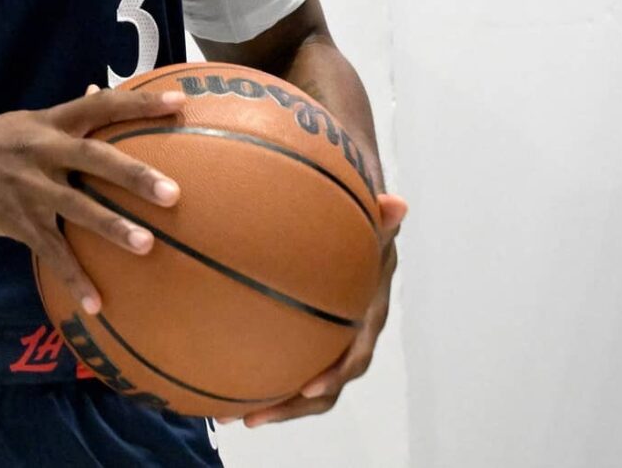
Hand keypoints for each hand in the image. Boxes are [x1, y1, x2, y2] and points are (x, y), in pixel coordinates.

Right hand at [0, 87, 186, 315]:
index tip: (177, 102)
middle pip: (96, 158)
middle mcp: (41, 151)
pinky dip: (74, 279)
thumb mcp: (21, 122)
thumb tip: (97, 94)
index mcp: (47, 122)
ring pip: (77, 208)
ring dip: (113, 228)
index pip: (99, 105)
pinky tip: (96, 305)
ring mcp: (28, 187)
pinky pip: (51, 253)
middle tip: (173, 193)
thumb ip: (61, 117)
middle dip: (135, 175)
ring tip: (147, 246)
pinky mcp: (14, 220)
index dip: (139, 104)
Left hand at [231, 192, 406, 428]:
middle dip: (292, 406)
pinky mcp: (308, 345)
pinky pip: (288, 369)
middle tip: (255, 417)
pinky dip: (261, 381)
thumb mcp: (373, 226)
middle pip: (325, 388)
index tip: (311, 387)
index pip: (355, 356)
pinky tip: (222, 388)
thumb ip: (380, 219)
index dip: (336, 375)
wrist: (359, 242)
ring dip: (272, 405)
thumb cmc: (364, 234)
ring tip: (229, 416)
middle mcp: (349, 341)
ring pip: (304, 388)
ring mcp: (328, 347)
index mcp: (367, 320)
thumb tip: (398, 205)